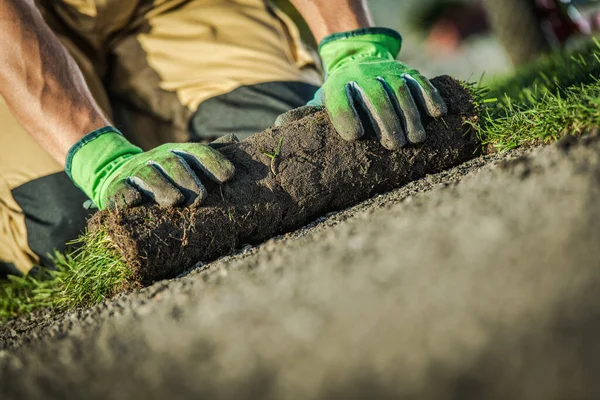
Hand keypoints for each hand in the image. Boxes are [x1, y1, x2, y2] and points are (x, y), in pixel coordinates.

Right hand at [66, 127, 235, 208]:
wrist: (116, 172)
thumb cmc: (163, 173)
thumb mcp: (183, 160)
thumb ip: (207, 154)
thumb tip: (235, 137)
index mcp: (176, 152)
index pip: (196, 152)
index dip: (213, 162)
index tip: (229, 176)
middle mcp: (157, 159)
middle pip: (173, 163)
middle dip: (188, 179)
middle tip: (200, 198)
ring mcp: (135, 172)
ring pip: (148, 176)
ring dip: (161, 187)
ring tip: (175, 201)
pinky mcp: (116, 187)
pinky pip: (120, 190)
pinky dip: (126, 196)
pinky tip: (134, 201)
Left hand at [309, 28, 446, 149]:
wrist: (358, 59)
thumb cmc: (341, 95)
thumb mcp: (323, 101)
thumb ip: (310, 116)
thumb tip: (286, 129)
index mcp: (338, 85)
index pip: (340, 99)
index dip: (346, 116)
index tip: (354, 137)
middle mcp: (362, 74)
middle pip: (376, 96)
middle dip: (388, 121)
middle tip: (396, 145)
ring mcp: (387, 70)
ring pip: (401, 89)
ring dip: (411, 115)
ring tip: (416, 139)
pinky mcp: (406, 70)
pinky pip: (420, 81)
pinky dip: (430, 96)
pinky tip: (437, 114)